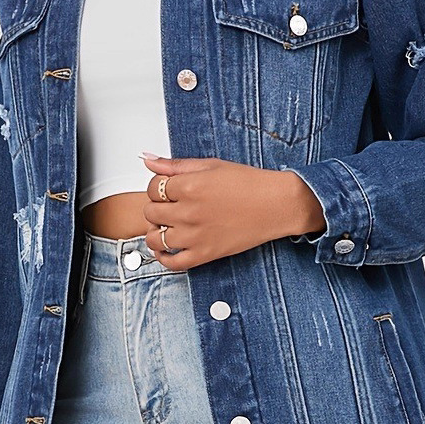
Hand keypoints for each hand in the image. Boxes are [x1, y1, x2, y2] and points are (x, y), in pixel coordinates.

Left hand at [140, 153, 325, 268]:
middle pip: (151, 212)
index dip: (158, 188)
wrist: (276, 204)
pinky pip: (173, 263)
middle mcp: (188, 212)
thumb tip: (148, 160)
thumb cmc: (249, 184)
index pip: (152, 188)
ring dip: (155, 232)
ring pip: (155, 239)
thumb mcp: (211, 165)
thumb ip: (176, 165)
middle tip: (169, 207)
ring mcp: (195, 236)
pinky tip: (166, 250)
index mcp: (189, 186)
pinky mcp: (205, 254)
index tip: (167, 190)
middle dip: (156, 207)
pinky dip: (163, 258)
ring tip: (166, 227)